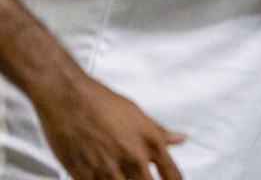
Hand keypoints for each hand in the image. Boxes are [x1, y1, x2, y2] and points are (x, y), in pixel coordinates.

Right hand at [32, 70, 185, 179]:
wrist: (70, 99)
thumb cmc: (103, 103)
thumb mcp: (139, 115)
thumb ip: (160, 133)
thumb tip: (180, 139)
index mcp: (151, 142)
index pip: (173, 175)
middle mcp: (133, 158)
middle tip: (141, 176)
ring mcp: (109, 169)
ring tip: (119, 175)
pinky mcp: (84, 176)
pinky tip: (102, 176)